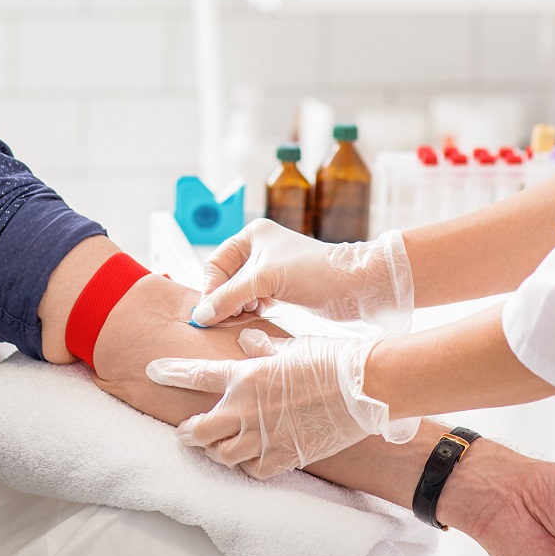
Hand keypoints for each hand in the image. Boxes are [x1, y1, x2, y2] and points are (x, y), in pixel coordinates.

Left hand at [145, 329, 418, 477]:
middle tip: (185, 431)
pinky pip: (253, 471)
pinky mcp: (285, 457)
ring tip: (216, 447)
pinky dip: (246, 467)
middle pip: (199, 430)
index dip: (171, 373)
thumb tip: (246, 337)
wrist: (364, 388)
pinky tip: (248, 460)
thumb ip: (262, 347)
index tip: (152, 371)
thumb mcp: (291, 346)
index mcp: (246, 376)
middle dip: (187, 432)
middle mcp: (247, 409)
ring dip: (215, 451)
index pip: (196, 374)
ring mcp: (265, 437)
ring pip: (222, 455)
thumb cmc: (331, 360)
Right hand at [192, 220, 412, 330]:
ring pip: (240, 292)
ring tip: (241, 319)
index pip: (216, 264)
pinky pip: (255, 300)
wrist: (354, 285)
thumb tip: (200, 317)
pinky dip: (250, 310)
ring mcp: (272, 269)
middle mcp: (260, 249)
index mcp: (252, 235)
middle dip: (223, 299)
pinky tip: (255, 318)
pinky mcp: (283, 288)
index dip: (210, 288)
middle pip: (227, 278)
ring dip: (237, 307)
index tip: (207, 313)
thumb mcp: (264, 280)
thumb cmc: (313, 271)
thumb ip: (229, 297)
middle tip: (222, 320)